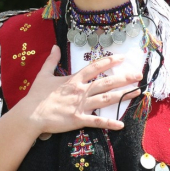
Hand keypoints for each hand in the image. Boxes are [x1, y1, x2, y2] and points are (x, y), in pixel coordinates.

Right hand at [17, 45, 141, 134]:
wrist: (31, 113)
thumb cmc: (37, 94)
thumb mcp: (44, 74)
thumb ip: (52, 60)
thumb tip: (55, 46)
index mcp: (73, 79)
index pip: (94, 67)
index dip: (109, 61)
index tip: (121, 58)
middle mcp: (80, 91)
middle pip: (106, 82)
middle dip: (123, 78)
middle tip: (138, 75)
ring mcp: (81, 105)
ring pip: (106, 99)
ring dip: (123, 96)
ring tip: (137, 92)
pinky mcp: (78, 119)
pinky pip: (97, 122)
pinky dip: (109, 123)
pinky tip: (122, 124)